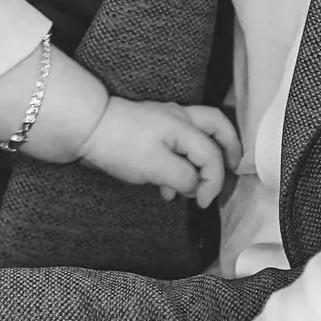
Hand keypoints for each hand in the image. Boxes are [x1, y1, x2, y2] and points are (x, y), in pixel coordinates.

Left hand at [79, 98, 241, 205]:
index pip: (212, 155)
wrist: (86, 128)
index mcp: (185, 126)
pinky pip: (177, 143)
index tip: (203, 203)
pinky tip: (168, 187)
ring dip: (204, 158)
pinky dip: (181, 163)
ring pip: (199, 134)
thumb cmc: (121, 146)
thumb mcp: (156, 168)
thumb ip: (184, 178)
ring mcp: (165, 120)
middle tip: (234, 168)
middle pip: (218, 126)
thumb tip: (196, 186)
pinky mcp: (150, 128)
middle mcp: (180, 117)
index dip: (214, 182)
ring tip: (197, 187)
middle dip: (230, 148)